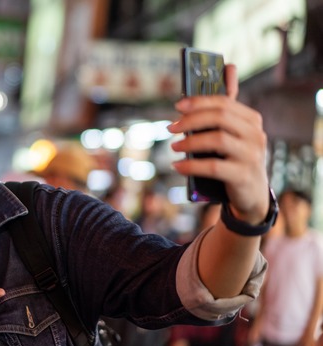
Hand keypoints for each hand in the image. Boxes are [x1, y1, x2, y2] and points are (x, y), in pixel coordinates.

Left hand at [168, 64, 268, 223]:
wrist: (250, 195)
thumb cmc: (234, 159)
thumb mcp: (231, 134)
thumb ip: (225, 107)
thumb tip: (228, 68)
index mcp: (251, 120)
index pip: (224, 102)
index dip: (199, 102)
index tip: (177, 106)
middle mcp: (256, 135)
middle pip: (220, 117)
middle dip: (191, 119)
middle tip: (171, 127)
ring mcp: (252, 155)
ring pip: (218, 140)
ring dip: (190, 142)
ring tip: (174, 147)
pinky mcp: (243, 176)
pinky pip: (214, 167)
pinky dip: (192, 166)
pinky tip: (177, 166)